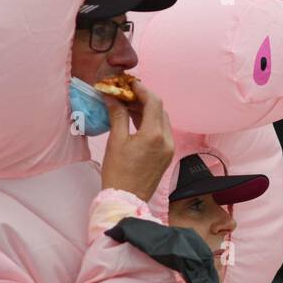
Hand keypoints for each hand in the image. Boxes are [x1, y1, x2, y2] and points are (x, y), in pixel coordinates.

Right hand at [99, 82, 173, 202]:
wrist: (126, 199)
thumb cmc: (118, 172)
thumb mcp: (116, 141)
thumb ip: (118, 116)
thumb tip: (113, 97)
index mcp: (154, 135)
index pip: (153, 102)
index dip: (142, 89)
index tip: (129, 83)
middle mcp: (167, 140)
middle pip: (160, 110)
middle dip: (144, 98)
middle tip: (126, 93)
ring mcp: (169, 148)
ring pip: (162, 120)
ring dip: (147, 110)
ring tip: (127, 105)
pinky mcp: (167, 155)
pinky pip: (162, 132)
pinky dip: (150, 122)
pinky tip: (135, 120)